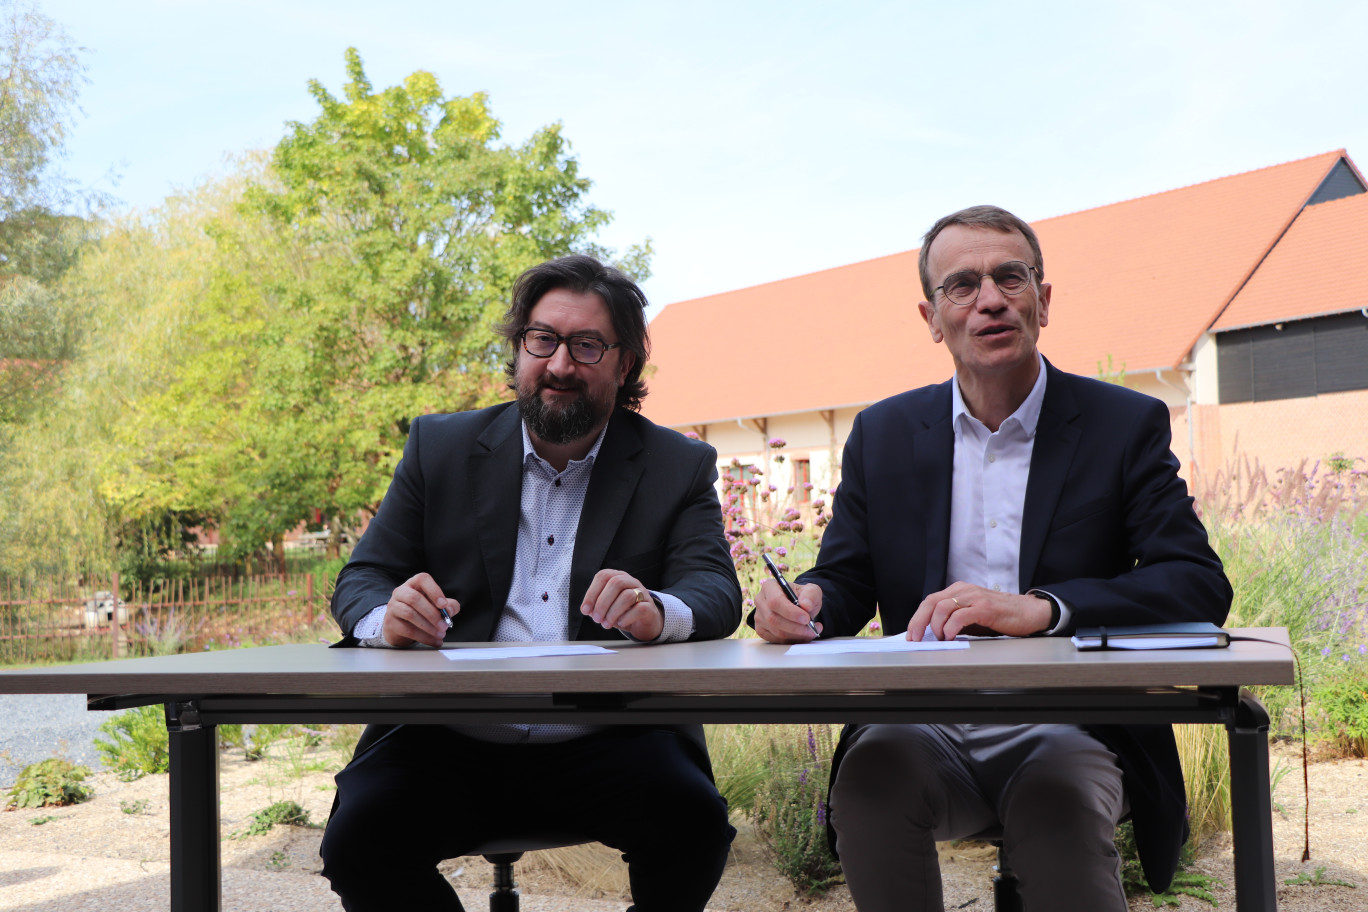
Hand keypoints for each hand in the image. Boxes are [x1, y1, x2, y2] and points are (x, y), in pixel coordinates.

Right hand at [381, 572, 458, 647]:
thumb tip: (450, 610)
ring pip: (410, 614)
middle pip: (415, 599)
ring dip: (428, 627)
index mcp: (414, 584)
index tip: (444, 605)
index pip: (422, 579)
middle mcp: (401, 592)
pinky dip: (423, 637)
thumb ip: (449, 606)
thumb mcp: (437, 606)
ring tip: (441, 635)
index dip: (434, 591)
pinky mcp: (390, 623)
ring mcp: (393, 607)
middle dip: (432, 614)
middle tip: (444, 626)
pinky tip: (434, 641)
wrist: (401, 627)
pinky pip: (407, 630)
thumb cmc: (422, 611)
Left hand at [581, 569, 663, 640]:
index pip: (603, 576)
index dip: (592, 593)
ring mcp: (642, 593)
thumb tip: (587, 610)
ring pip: (627, 596)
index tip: (585, 610)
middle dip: (602, 603)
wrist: (643, 623)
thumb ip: (596, 606)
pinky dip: (627, 617)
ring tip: (606, 624)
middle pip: (616, 583)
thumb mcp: (606, 607)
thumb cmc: (622, 612)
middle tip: (597, 619)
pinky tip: (620, 623)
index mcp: (618, 577)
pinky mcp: (650, 607)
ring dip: (613, 612)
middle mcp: (631, 581)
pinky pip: (639, 608)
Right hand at [754, 579, 822, 643]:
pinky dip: (792, 640)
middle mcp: (761, 601)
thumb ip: (810, 595)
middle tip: (812, 628)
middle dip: (795, 627)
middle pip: (773, 619)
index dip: (790, 612)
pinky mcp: (761, 630)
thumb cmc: (802, 596)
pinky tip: (802, 635)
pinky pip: (776, 640)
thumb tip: (806, 605)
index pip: (775, 601)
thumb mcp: (811, 590)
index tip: (806, 618)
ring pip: (776, 631)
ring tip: (811, 631)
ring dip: (796, 635)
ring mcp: (759, 617)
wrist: (798, 606)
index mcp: (769, 587)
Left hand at [908, 583, 1050, 641]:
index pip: (930, 601)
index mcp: (958, 590)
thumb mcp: (971, 618)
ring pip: (942, 607)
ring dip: (937, 626)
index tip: (911, 635)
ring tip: (941, 639)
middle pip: (931, 603)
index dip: (917, 618)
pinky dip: (951, 628)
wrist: (1028, 612)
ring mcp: (974, 597)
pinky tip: (951, 637)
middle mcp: (964, 590)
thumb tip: (932, 636)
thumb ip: (953, 621)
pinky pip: (960, 616)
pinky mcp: (985, 608)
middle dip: (919, 622)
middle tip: (916, 639)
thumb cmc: (999, 617)